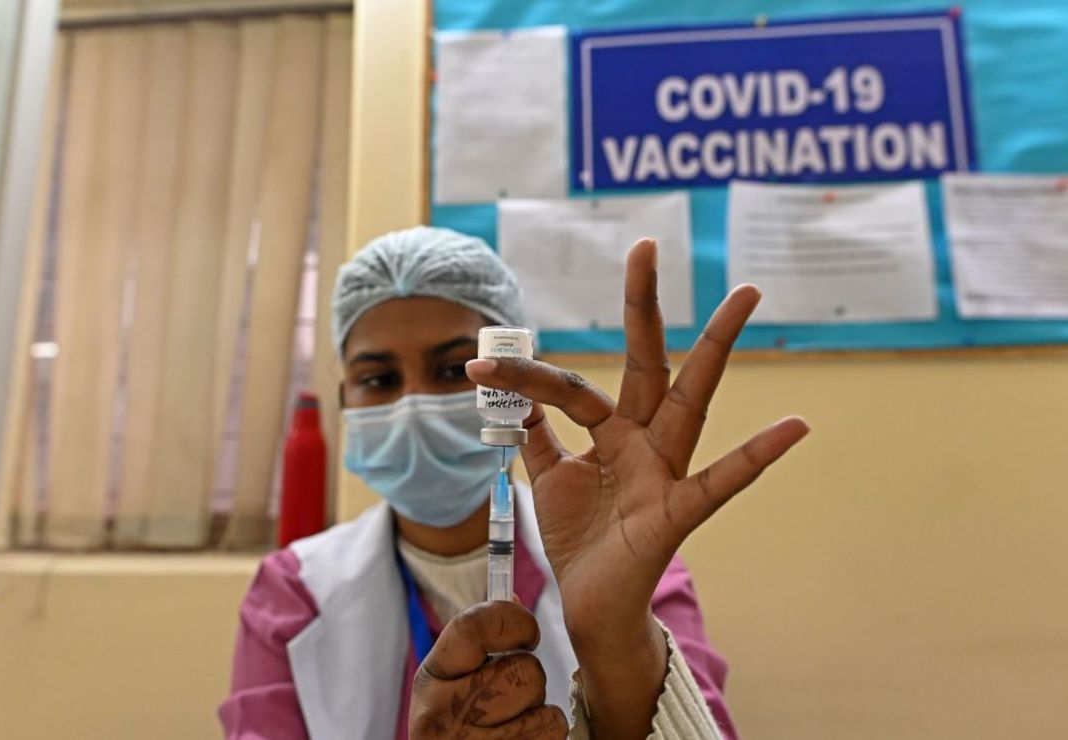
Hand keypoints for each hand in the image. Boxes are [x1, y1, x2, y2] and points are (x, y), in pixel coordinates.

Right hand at [410, 600, 567, 738]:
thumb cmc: (460, 720)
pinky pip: (551, 729)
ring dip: (537, 706)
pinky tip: (522, 738)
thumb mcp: (453, 679)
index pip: (474, 626)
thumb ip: (478, 640)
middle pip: (523, 668)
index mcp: (431, 676)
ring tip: (513, 719)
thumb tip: (511, 598)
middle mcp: (442, 711)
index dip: (515, 621)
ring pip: (540, 699)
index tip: (528, 634)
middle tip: (513, 691)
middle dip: (529, 676)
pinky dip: (546, 732)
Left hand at [466, 238, 808, 738]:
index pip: (570, 388)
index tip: (480, 361)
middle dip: (642, 307)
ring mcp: (664, 471)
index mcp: (611, 434)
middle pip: (646, 362)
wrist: (590, 607)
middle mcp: (643, 441)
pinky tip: (795, 427)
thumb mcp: (550, 479)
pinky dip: (758, 456)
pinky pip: (722, 482)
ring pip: (693, 399)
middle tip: (645, 246)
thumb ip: (538, 434)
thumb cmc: (580, 539)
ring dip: (718, 347)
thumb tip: (514, 394)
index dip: (525, 374)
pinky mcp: (676, 513)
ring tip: (745, 296)